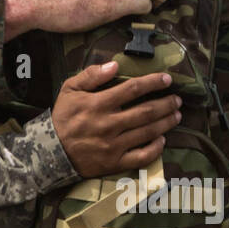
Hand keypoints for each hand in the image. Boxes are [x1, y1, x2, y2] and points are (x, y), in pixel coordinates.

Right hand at [52, 62, 181, 175]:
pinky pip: (141, 156)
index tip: (167, 79)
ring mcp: (114, 145)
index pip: (132, 89)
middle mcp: (109, 124)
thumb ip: (91, 75)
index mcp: (98, 104)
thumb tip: (114, 65)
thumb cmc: (63, 117)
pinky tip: (162, 140)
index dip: (153, 83)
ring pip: (148, 132)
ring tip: (177, 115)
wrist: (51, 151)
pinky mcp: (115, 162)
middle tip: (177, 100)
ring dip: (166, 123)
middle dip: (166, 104)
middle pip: (146, 112)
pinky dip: (155, 148)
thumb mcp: (69, 90)